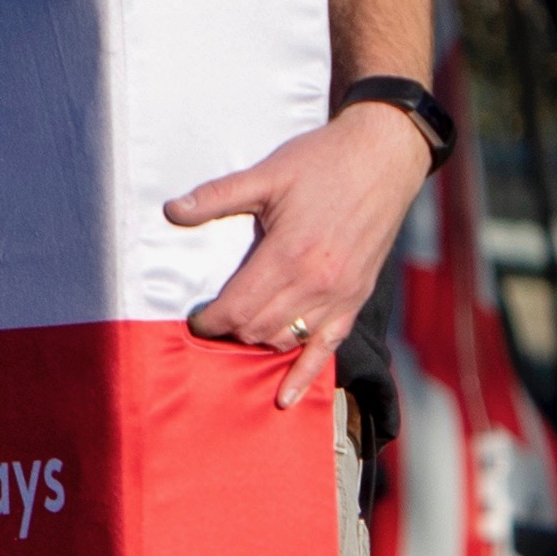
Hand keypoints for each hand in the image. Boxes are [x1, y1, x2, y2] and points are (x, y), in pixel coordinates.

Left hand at [166, 104, 436, 407]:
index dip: (209, 320)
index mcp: (288, 254)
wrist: (384, 158)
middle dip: (229, 332)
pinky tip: (286, 397)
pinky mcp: (354, 299)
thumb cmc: (324, 161)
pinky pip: (326, 348)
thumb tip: (172, 211)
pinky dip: (304, 374)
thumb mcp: (268, 174)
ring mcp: (338, 296)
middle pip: (256, 329)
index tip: (196, 318)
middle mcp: (314, 284)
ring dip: (257, 343)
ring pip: (284, 341)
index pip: (236, 308)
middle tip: (212, 323)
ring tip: (239, 335)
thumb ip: (218, 196)